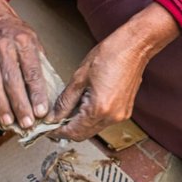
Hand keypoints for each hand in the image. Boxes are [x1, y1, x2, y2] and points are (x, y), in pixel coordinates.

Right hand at [0, 0, 49, 130]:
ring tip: (11, 123)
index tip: (42, 111)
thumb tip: (50, 93)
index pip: (31, 71)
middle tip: (28, 123)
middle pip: (12, 81)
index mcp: (23, 43)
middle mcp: (4, 50)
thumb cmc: (17, 34)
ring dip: (2, 107)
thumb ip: (40, 65)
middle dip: (20, 105)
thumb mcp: (35, 42)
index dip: (37, 93)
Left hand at [50, 3, 180, 140]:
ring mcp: (121, 115)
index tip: (47, 128)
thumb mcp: (79, 77)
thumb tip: (53, 116)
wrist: (134, 47)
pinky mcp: (125, 111)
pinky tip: (83, 105)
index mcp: (99, 108)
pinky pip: (103, 122)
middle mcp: (112, 116)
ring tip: (68, 110)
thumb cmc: (110, 55)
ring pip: (93, 129)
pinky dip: (91, 118)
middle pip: (83, 135)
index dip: (57, 132)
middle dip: (67, 129)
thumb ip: (65, 101)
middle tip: (54, 120)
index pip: (73, 132)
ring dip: (79, 124)